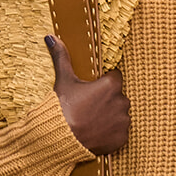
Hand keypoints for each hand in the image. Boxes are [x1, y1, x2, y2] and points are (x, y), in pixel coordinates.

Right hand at [44, 34, 129, 155]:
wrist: (61, 139)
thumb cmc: (63, 108)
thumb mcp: (63, 80)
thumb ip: (62, 57)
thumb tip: (51, 37)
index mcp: (111, 84)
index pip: (115, 77)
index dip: (104, 83)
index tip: (93, 90)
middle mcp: (122, 101)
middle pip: (118, 96)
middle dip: (108, 100)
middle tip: (90, 107)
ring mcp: (123, 121)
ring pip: (120, 114)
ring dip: (111, 116)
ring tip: (92, 121)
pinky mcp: (122, 138)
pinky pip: (120, 132)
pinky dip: (112, 133)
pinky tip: (97, 132)